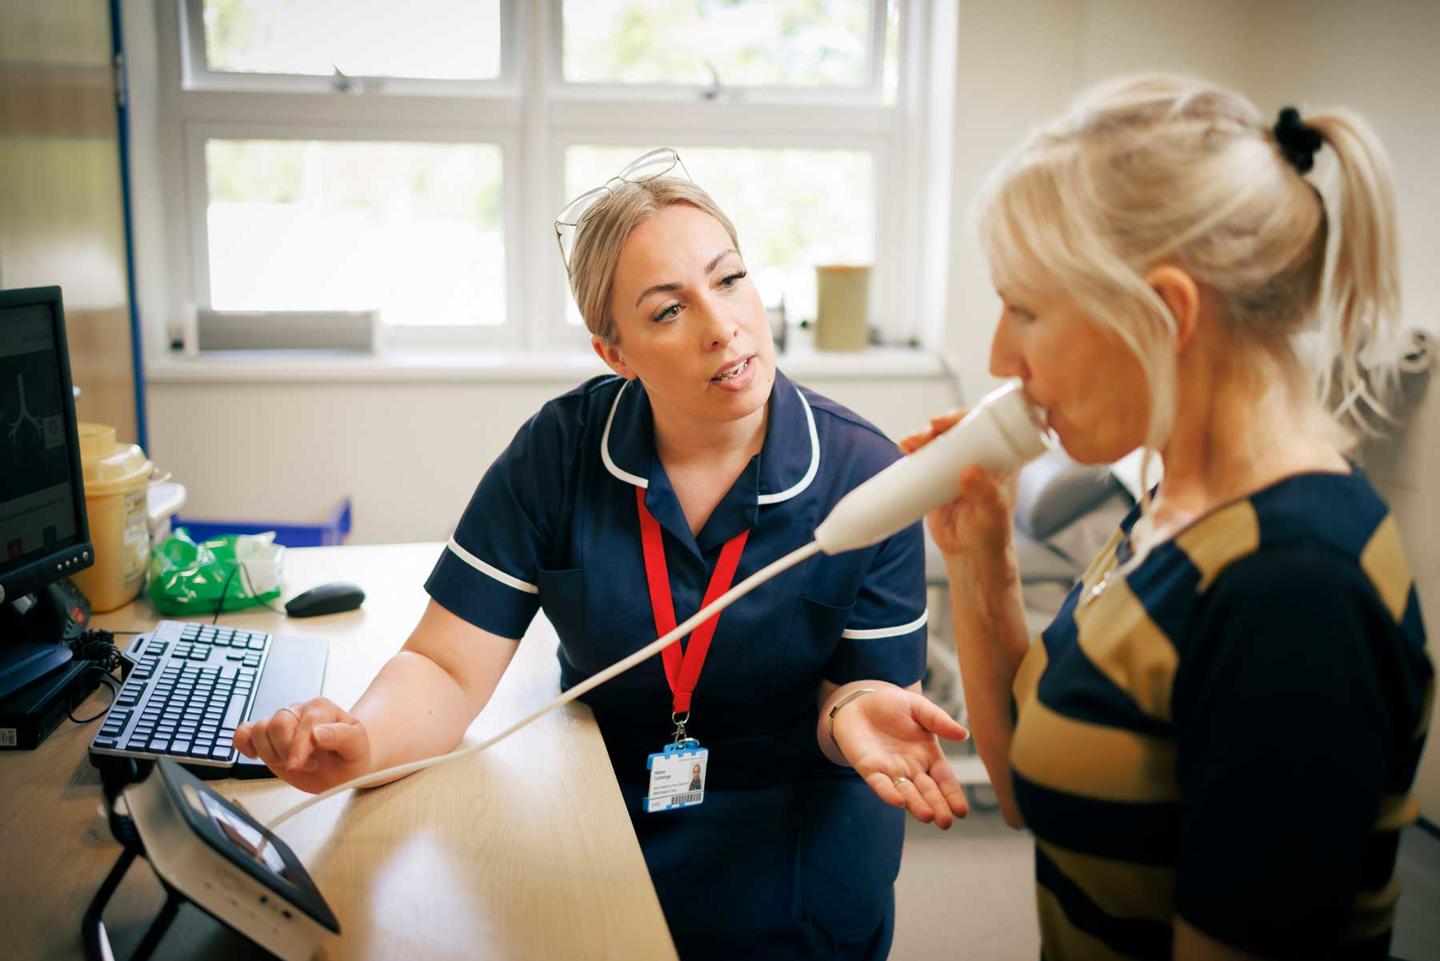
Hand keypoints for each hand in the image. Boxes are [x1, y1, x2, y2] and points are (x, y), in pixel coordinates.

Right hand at [234, 697, 371, 793]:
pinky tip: (255, 756)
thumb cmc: (351, 755)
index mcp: (322, 708)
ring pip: (259, 729)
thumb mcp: (357, 748)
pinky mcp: (268, 738)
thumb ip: (343, 737)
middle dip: (286, 751)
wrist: (343, 766)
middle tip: (304, 765)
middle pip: (278, 723)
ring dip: (271, 753)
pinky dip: (244, 744)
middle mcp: (300, 712)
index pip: (303, 721)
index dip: (298, 745)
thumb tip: (318, 733)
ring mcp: (282, 723)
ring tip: (291, 763)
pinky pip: (244, 732)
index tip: (298, 764)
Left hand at [832, 686, 970, 828]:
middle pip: (928, 791)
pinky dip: (888, 793)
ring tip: (928, 816)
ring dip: (916, 805)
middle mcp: (912, 768)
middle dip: (937, 806)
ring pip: (907, 792)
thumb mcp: (918, 707)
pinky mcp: (870, 770)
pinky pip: (880, 784)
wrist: (859, 701)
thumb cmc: (892, 704)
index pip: (944, 779)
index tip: (962, 811)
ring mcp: (891, 771)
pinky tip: (898, 802)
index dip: (953, 794)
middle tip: (946, 822)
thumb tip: (964, 734)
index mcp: (928, 755)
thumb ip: (939, 721)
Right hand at [899, 411, 1016, 564]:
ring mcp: (956, 469)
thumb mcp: (992, 514)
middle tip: (924, 433)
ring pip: (938, 443)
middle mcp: (978, 459)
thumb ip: (985, 494)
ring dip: (922, 437)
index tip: (944, 422)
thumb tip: (969, 470)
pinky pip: (924, 460)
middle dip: (937, 427)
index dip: (963, 418)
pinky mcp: (937, 480)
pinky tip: (904, 449)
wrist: (969, 556)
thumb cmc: (991, 535)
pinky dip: (913, 452)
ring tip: (908, 444)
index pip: (984, 428)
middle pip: (956, 431)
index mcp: (1000, 460)